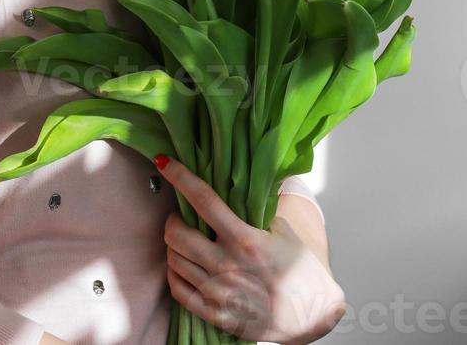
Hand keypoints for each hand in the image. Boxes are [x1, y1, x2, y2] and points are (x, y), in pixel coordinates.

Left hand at [154, 155, 346, 344]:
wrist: (313, 316)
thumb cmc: (302, 271)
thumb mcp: (284, 230)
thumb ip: (260, 206)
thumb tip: (247, 176)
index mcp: (245, 239)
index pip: (203, 200)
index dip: (180, 177)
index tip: (165, 163)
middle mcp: (227, 265)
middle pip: (177, 234)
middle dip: (172, 220)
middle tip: (180, 216)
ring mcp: (220, 292)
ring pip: (174, 261)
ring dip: (173, 246)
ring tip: (184, 240)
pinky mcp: (217, 315)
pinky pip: (179, 290)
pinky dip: (175, 273)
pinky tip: (183, 266)